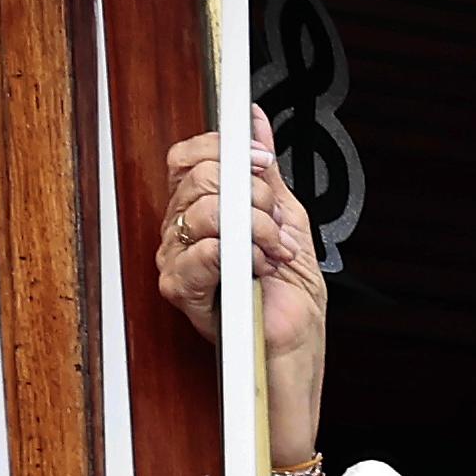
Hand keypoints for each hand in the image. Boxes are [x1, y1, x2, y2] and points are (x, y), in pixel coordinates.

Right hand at [156, 109, 326, 455]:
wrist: (296, 354)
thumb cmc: (289, 301)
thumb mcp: (287, 220)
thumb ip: (264, 172)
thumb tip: (253, 122)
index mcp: (201, 213)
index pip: (187, 158)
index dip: (224, 149)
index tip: (262, 163)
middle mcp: (182, 235)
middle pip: (194, 177)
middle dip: (249, 189)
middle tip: (275, 219)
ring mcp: (178, 263)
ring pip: (201, 209)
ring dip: (254, 225)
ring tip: (273, 250)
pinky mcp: (184, 294)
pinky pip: (200, 252)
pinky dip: (241, 252)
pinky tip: (258, 268)